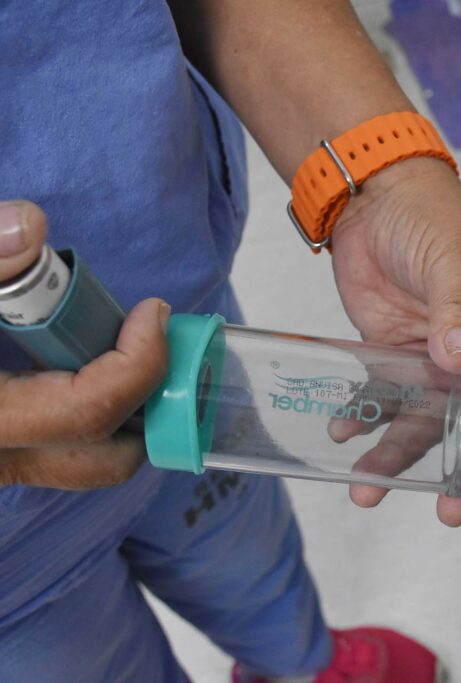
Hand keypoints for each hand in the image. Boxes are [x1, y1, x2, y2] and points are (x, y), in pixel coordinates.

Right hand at [0, 201, 169, 489]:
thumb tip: (33, 226)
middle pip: (102, 460)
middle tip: (143, 335)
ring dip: (117, 404)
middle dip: (142, 399)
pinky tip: (65, 351)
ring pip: (81, 459)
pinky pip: (54, 446)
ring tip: (110, 338)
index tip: (153, 311)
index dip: (139, 363)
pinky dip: (80, 404)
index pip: (85, 414)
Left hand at [330, 158, 460, 524]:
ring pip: (431, 423)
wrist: (371, 200)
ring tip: (370, 487)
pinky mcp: (397, 358)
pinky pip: (385, 401)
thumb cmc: (436, 216)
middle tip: (455, 507)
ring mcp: (441, 362)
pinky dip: (364, 420)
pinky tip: (345, 434)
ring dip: (403, 456)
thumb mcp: (460, 262)